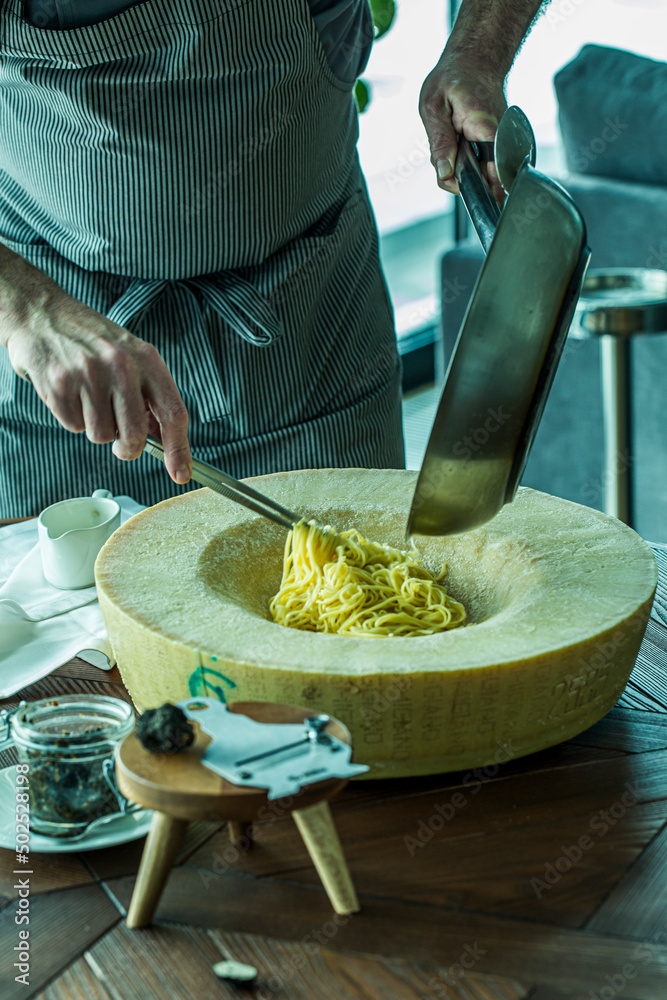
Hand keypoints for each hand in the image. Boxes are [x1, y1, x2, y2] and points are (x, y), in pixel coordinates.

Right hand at [1, 263, 191, 484]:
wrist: (43, 314)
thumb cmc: (92, 339)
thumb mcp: (131, 356)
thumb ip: (149, 394)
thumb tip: (162, 437)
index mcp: (147, 359)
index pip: (173, 412)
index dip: (179, 449)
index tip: (181, 473)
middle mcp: (121, 366)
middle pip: (135, 434)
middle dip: (129, 448)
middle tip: (121, 442)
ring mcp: (89, 375)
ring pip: (102, 436)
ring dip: (97, 428)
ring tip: (90, 399)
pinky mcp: (60, 385)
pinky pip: (74, 427)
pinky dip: (73, 418)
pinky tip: (71, 393)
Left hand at [419, 53, 506, 200]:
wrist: (477, 59)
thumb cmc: (454, 78)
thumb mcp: (433, 107)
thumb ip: (440, 143)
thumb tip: (445, 174)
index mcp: (486, 129)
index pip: (488, 176)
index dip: (466, 185)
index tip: (449, 174)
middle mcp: (502, 138)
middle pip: (487, 182)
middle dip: (464, 178)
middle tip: (449, 155)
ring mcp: (505, 142)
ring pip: (485, 175)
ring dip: (467, 170)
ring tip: (457, 142)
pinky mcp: (502, 144)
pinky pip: (486, 166)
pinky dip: (471, 162)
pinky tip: (464, 144)